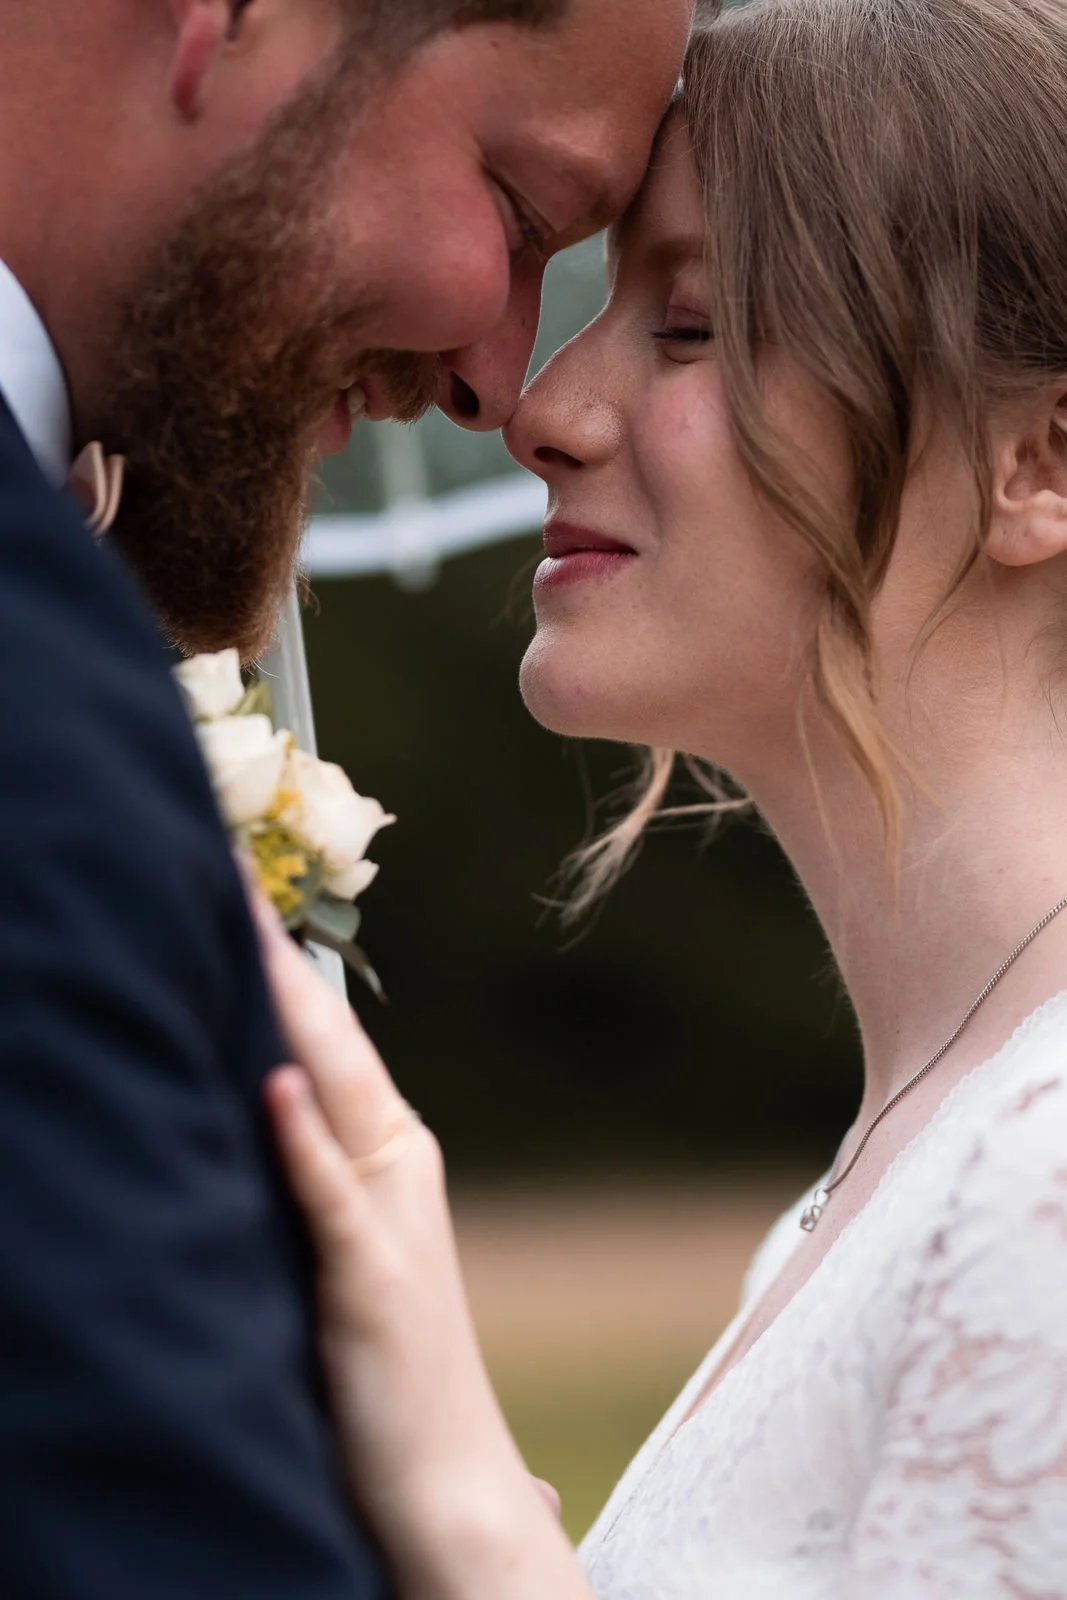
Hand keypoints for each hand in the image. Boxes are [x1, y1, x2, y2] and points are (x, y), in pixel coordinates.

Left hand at [253, 896, 586, 1598]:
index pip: (325, 1035)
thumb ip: (311, 1172)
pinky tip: (278, 1085)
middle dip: (278, 952)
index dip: (280, 959)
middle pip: (330, 1039)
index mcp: (387, 1152)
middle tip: (233, 867)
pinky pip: (333, 1199)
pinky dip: (305, 1140)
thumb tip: (263, 1092)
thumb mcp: (342, 1250)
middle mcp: (395, 1164)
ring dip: (291, 1010)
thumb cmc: (387, 1366)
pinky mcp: (374, 1282)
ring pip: (335, 1091)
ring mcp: (389, 1219)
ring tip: (250, 928)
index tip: (240, 888)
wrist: (448, 1478)